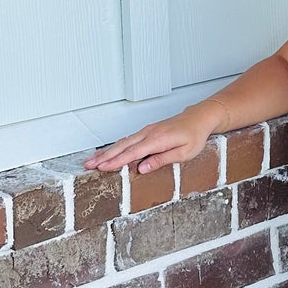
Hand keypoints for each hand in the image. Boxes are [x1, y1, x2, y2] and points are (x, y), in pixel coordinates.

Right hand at [83, 109, 209, 175]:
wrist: (198, 118)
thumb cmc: (194, 136)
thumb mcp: (184, 153)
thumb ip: (162, 160)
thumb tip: (142, 168)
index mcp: (157, 140)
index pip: (132, 153)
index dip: (116, 161)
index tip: (102, 168)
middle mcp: (148, 133)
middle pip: (122, 146)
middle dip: (104, 156)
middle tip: (88, 165)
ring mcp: (146, 131)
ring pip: (123, 142)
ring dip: (107, 152)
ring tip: (92, 161)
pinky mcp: (147, 132)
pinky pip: (128, 140)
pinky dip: (116, 147)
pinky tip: (108, 153)